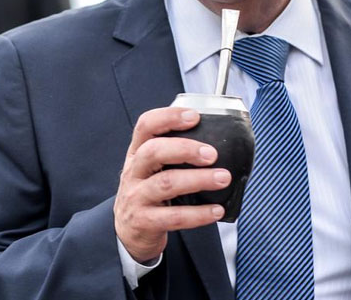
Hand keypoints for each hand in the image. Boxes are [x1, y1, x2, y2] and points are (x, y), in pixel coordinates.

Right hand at [114, 108, 230, 262]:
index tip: (194, 116)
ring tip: (223, 178)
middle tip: (212, 154)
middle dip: (185, 149)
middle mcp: (134, 172)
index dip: (168, 117)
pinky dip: (198, 214)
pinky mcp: (145, 222)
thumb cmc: (147, 193)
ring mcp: (136, 197)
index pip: (145, 126)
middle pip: (153, 151)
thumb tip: (217, 142)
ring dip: (198, 179)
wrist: (128, 232)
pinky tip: (216, 210)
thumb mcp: (150, 169)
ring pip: (166, 183)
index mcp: (137, 153)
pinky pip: (174, 217)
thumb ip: (172, 153)